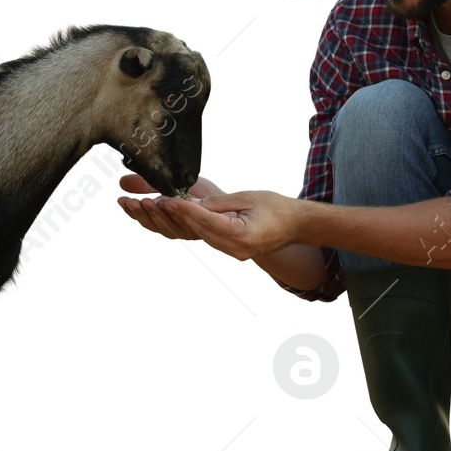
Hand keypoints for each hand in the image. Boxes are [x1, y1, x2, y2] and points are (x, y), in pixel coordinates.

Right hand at [118, 174, 223, 240]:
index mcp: (166, 219)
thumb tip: (121, 183)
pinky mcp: (201, 228)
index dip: (132, 211)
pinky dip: (175, 214)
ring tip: (144, 201)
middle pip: (153, 225)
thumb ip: (146, 185)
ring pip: (167, 227)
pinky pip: (185, 224)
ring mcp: (188, 230)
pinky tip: (166, 203)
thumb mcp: (169, 184)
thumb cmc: (202, 194)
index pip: (145, 218)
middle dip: (140, 213)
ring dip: (155, 214)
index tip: (120, 200)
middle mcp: (175, 227)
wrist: (229, 200)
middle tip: (130, 202)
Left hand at [152, 189, 299, 260]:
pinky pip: (208, 238)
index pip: (205, 221)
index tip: (166, 200)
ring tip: (160, 208)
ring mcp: (233, 252)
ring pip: (200, 235)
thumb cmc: (276, 208)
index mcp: (242, 235)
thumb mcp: (246, 198)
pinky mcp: (232, 250)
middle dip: (176, 216)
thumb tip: (191, 203)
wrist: (295, 225)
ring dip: (181, 222)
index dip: (183, 210)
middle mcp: (235, 249)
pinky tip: (180, 215)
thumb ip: (218, 203)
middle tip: (155, 202)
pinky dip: (194, 226)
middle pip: (198, 231)